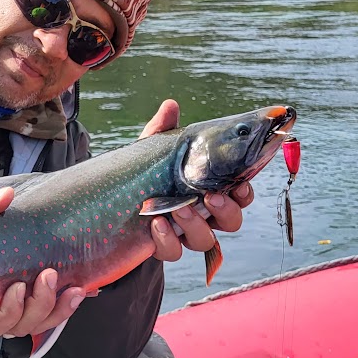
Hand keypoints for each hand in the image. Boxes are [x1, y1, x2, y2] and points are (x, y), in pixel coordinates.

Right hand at [0, 185, 85, 340]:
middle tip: (48, 276)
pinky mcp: (35, 299)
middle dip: (37, 306)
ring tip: (73, 290)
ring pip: (38, 324)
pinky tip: (82, 290)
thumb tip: (4, 196)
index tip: (18, 287)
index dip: (7, 314)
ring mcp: (17, 308)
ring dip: (58, 310)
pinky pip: (53, 314)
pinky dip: (68, 306)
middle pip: (19, 326)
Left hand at [138, 98, 255, 262]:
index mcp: (209, 188)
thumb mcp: (153, 151)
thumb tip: (171, 105)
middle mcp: (203, 214)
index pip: (240, 194)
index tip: (240, 185)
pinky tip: (156, 224)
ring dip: (195, 225)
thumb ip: (163, 129)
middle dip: (226, 210)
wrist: (112, 204)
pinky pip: (173, 252)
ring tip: (178, 208)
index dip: (244, 192)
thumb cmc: (146, 174)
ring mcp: (184, 233)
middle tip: (210, 196)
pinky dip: (166, 239)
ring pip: (205, 240)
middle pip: (232, 221)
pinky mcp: (163, 247)